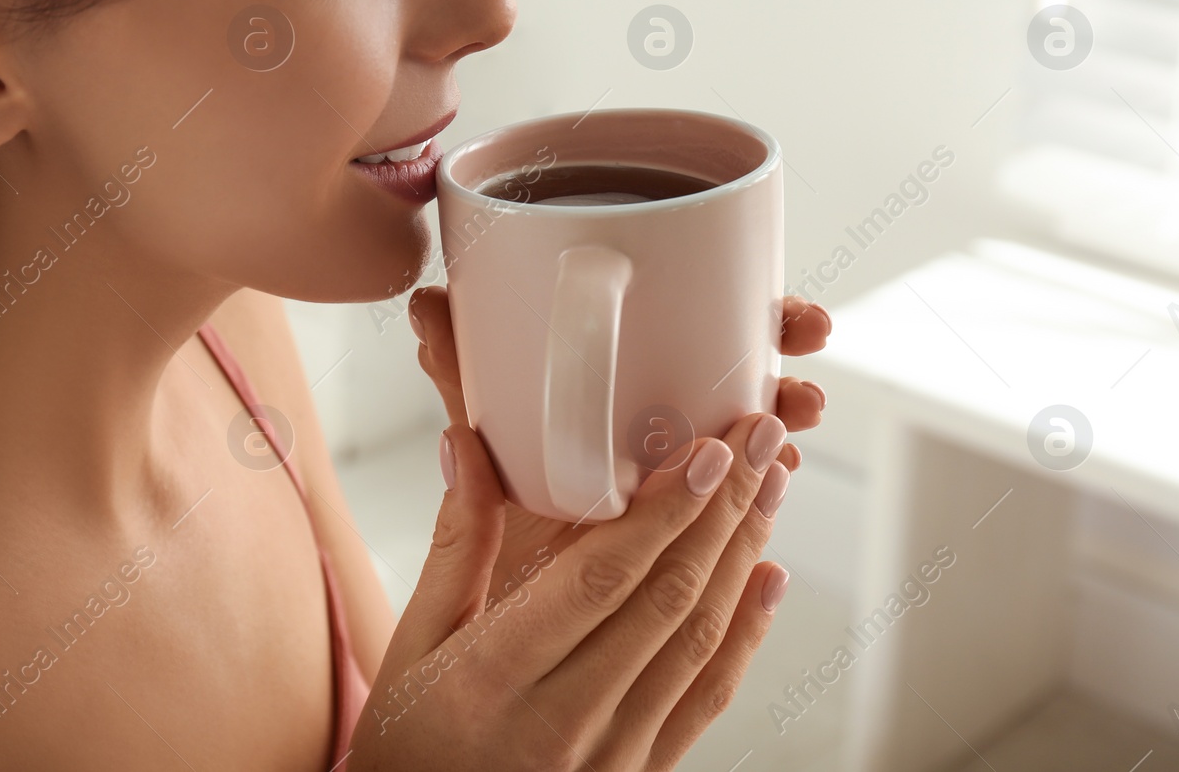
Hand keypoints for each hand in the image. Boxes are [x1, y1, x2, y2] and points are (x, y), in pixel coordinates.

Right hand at [347, 291, 831, 770]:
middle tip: (757, 437)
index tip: (706, 450)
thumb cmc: (409, 739)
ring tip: (769, 484)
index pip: (599, 581)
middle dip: (721, 510)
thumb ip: (455, 543)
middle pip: (665, 601)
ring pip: (698, 645)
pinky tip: (767, 577)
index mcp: (494, 676)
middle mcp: (563, 721)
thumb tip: (465, 444)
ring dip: (741, 556)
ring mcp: (609, 756)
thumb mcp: (411, 642)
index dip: (661, 512)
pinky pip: (706, 700)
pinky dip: (746, 634)